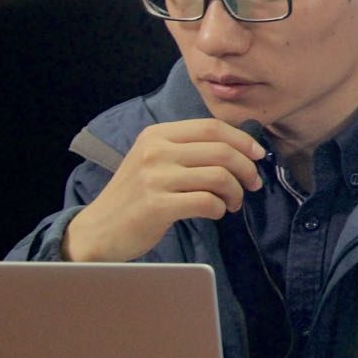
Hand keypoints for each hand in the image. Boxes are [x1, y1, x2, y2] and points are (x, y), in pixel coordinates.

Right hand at [63, 119, 263, 261]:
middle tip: (252, 185)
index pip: (212, 127)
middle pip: (221, 151)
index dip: (243, 140)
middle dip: (246, 169)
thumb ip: (189, 150)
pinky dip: (219, 208)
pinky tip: (215, 213)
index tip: (258, 156)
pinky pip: (207, 202)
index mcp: (157, 134)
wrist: (98, 230)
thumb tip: (242, 149)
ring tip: (231, 203)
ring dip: (235, 192)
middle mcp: (155, 151)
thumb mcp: (155, 160)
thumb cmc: (136, 196)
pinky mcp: (157, 205)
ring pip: (219, 176)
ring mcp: (155, 177)